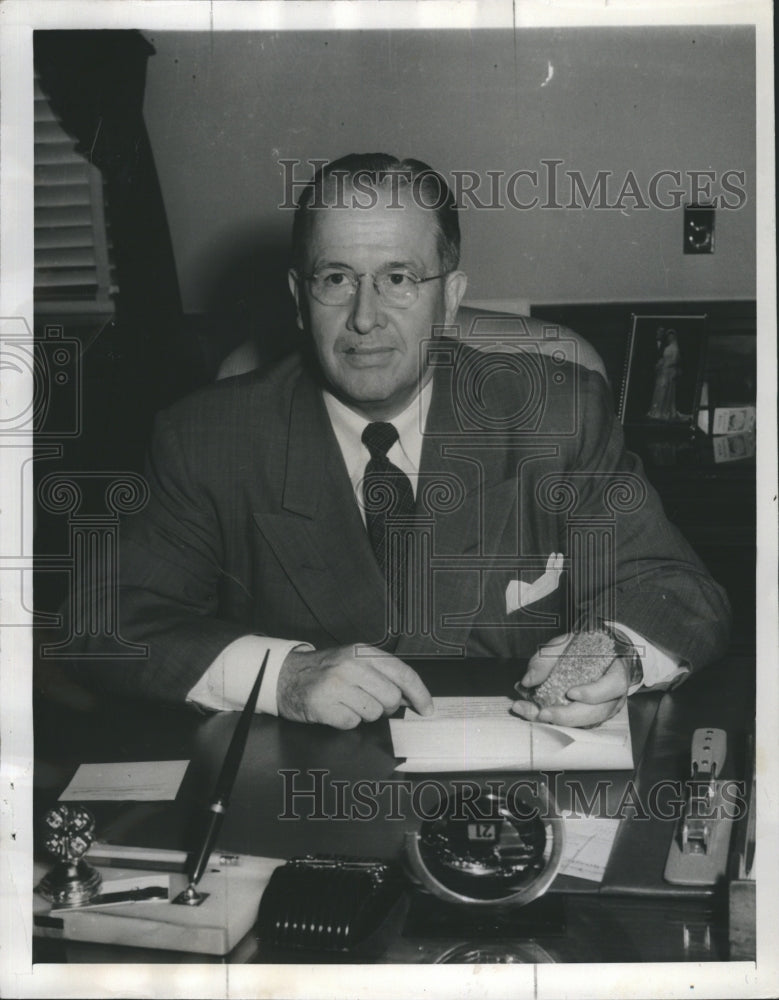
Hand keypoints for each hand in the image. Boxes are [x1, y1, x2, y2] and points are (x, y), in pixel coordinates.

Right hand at [277, 645, 432, 728]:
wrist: (286, 676)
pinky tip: (336, 709)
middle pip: (391, 697)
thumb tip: (411, 696)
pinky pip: (352, 723)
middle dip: (385, 706)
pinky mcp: (324, 706)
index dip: (419, 693)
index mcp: (362, 652)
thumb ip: (383, 674)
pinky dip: (347, 721)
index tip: (426, 708)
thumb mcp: (354, 662)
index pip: (402, 673)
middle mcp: (350, 666)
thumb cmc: (326, 671)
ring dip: (364, 714)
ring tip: (348, 702)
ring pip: (373, 713)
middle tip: (369, 700)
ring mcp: (336, 686)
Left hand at [511, 632, 633, 727]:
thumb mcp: (567, 643)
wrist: (601, 653)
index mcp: (616, 673)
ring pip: (586, 723)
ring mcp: (604, 709)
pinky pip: (577, 725)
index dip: (593, 693)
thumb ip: (548, 657)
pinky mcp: (592, 717)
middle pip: (597, 712)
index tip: (571, 693)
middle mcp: (614, 696)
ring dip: (558, 722)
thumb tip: (528, 680)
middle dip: (568, 716)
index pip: (613, 685)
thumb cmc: (586, 647)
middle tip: (542, 713)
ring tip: (534, 714)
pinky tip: (535, 714)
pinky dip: (556, 722)